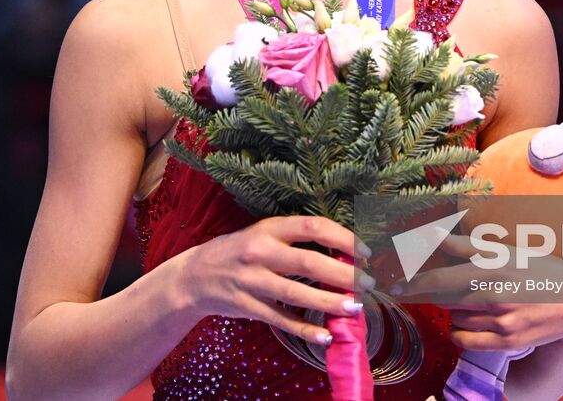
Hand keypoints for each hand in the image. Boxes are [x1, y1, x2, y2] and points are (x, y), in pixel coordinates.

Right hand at [174, 215, 373, 347]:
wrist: (194, 276)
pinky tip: (325, 336)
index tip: (365, 251)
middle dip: (343, 274)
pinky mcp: (248, 306)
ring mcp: (252, 281)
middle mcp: (259, 252)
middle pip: (309, 263)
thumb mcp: (262, 235)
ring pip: (297, 293)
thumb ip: (295, 242)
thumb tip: (343, 254)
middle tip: (368, 283)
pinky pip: (281, 320)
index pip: (312, 227)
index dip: (343, 238)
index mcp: (268, 228)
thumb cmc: (239, 251)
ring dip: (330, 302)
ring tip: (355, 307)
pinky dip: (305, 329)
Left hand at [394, 235, 562, 353]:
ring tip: (468, 300)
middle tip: (416, 290)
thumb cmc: (538, 268)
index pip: (441, 279)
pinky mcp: (508, 342)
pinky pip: (467, 341)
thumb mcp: (504, 251)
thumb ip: (465, 245)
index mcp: (493, 268)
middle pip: (445, 301)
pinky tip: (466, 322)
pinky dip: (460, 332)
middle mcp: (496, 296)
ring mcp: (502, 322)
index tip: (394, 286)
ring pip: (456, 319)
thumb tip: (433, 233)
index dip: (413, 283)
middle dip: (428, 296)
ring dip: (452, 311)